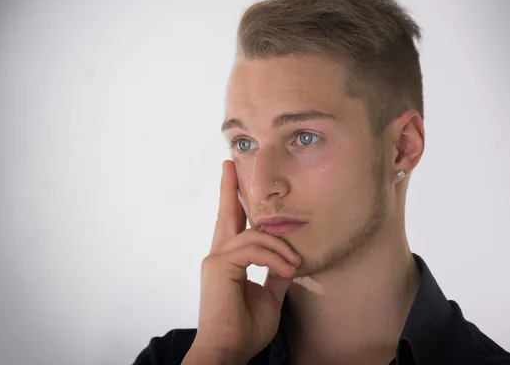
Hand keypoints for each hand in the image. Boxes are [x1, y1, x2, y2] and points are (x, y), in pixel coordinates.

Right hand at [185, 160, 300, 364]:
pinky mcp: (219, 265)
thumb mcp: (270, 295)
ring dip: (280, 248)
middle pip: (226, 213)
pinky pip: (253, 248)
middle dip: (230, 187)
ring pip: (254, 235)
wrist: (229, 350)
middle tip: (230, 164)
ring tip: (294, 265)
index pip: (233, 225)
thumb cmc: (245, 328)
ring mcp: (216, 259)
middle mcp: (218, 254)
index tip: (235, 181)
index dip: (235, 202)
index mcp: (228, 261)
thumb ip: (276, 273)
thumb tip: (290, 260)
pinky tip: (287, 269)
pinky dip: (274, 257)